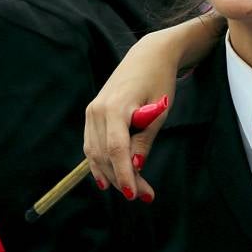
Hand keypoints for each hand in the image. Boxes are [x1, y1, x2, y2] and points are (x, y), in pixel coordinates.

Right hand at [82, 16, 224, 199]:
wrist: (148, 56)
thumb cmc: (159, 81)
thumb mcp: (159, 112)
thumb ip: (145, 140)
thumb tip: (135, 167)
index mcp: (115, 107)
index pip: (116, 149)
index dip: (124, 174)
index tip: (135, 194)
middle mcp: (97, 110)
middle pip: (105, 155)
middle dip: (123, 179)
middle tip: (144, 196)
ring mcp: (92, 112)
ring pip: (95, 153)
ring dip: (113, 175)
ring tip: (134, 190)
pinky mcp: (92, 114)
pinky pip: (92, 145)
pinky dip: (100, 163)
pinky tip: (107, 181)